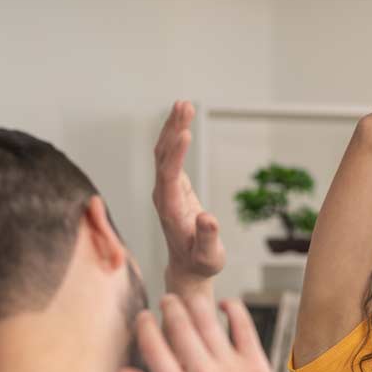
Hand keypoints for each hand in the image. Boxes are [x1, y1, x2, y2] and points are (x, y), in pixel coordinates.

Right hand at [120, 295, 287, 371]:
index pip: (154, 348)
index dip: (145, 326)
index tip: (144, 318)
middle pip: (180, 327)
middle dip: (169, 306)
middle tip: (166, 300)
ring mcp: (232, 370)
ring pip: (208, 321)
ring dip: (194, 303)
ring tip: (188, 299)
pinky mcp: (256, 364)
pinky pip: (243, 325)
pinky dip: (233, 308)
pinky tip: (224, 305)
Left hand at [153, 101, 225, 283]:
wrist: (187, 268)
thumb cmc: (201, 262)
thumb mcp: (209, 257)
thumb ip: (208, 238)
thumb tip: (208, 217)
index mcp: (170, 211)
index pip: (169, 177)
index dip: (176, 155)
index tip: (184, 133)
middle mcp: (162, 196)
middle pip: (162, 157)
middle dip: (173, 130)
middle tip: (185, 105)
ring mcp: (164, 189)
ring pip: (163, 152)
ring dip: (172, 127)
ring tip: (184, 103)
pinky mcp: (171, 184)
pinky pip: (169, 155)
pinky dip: (175, 136)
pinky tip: (182, 119)